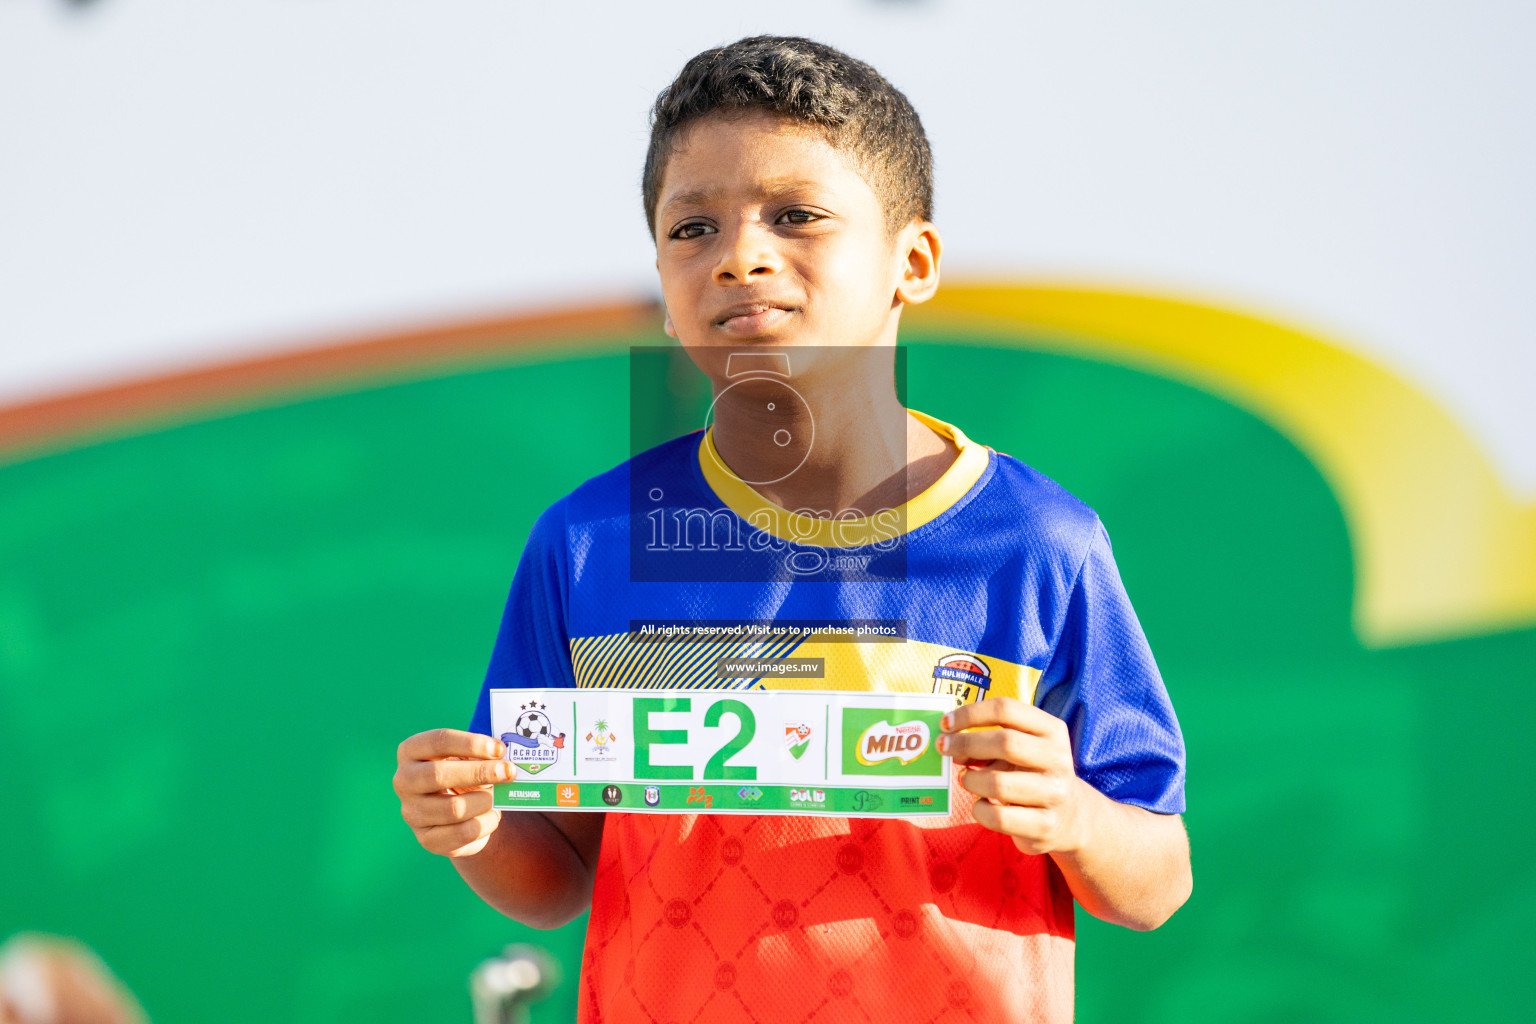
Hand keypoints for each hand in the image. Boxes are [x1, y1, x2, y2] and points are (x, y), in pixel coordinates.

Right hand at [394, 729, 514, 857]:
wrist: (455, 815)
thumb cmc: (463, 775)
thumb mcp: (467, 758)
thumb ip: (481, 754)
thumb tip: (505, 763)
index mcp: (411, 751)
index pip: (439, 741)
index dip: (472, 743)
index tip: (499, 749)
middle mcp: (404, 781)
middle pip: (439, 774)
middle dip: (480, 772)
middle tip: (509, 772)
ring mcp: (412, 812)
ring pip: (453, 808)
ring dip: (485, 801)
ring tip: (499, 797)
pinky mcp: (427, 839)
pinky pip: (463, 833)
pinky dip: (487, 822)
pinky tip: (494, 815)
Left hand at [938, 697, 1087, 855]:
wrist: (1069, 818)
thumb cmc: (1031, 774)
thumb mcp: (1019, 750)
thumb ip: (987, 741)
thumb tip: (949, 742)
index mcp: (1052, 730)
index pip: (1006, 709)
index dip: (970, 714)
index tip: (946, 723)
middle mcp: (1058, 759)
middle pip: (1005, 742)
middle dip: (965, 744)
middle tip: (943, 748)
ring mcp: (1055, 794)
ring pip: (998, 783)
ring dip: (971, 780)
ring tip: (967, 779)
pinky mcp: (1045, 826)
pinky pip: (998, 817)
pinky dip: (979, 809)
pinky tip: (981, 804)